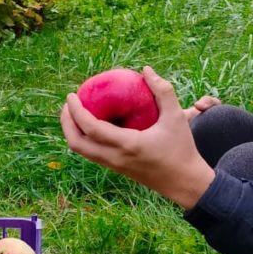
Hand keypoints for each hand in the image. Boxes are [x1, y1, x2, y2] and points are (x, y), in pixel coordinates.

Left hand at [61, 66, 215, 209]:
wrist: (185, 183)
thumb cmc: (182, 149)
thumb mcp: (176, 117)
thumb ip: (163, 91)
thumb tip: (146, 70)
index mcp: (127, 145)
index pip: (91, 129)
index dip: (76, 111)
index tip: (71, 95)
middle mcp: (115, 158)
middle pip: (77, 144)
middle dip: (67, 123)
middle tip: (69, 104)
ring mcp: (114, 166)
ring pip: (82, 151)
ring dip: (73, 132)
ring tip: (76, 113)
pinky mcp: (117, 169)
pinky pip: (92, 154)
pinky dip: (85, 139)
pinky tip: (93, 124)